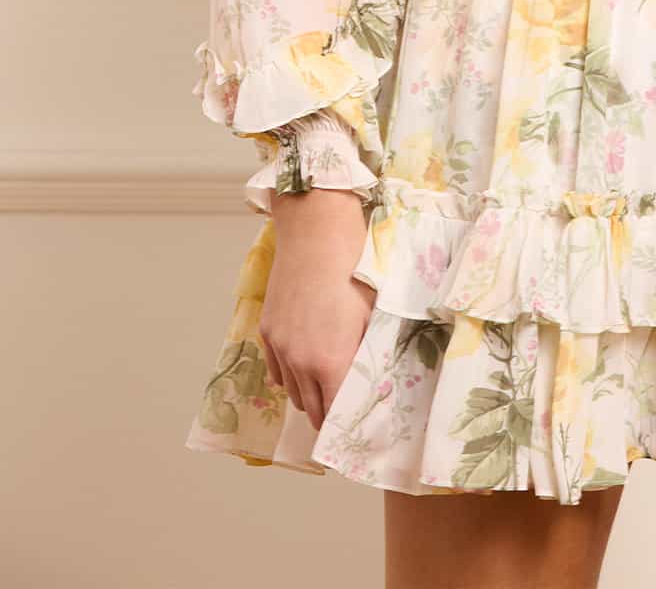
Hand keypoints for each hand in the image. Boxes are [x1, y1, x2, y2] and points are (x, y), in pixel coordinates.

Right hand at [259, 189, 375, 430]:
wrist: (316, 230)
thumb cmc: (354, 267)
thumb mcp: (373, 313)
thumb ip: (370, 352)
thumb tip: (379, 379)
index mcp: (331, 361)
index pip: (336, 414)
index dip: (347, 426)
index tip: (358, 431)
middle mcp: (300, 361)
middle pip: (312, 409)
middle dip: (328, 417)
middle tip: (345, 418)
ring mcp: (280, 346)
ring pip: (292, 393)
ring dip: (309, 398)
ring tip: (327, 394)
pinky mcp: (268, 329)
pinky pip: (277, 370)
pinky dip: (290, 377)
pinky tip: (305, 370)